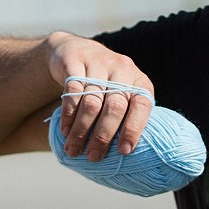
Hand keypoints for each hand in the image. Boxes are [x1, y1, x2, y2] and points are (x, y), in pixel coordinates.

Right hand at [47, 33, 153, 160]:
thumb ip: (126, 117)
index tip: (124, 151)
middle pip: (115, 106)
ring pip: (92, 101)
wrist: (76, 51)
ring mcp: (99, 61)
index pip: (142, 105)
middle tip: (93, 157)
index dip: (134, 129)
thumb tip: (125, 157)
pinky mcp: (75, 60)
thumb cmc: (105, 84)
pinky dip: (69, 115)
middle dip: (103, 136)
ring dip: (81, 130)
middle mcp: (122, 68)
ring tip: (74, 149)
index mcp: (139, 81)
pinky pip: (72, 91)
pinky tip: (65, 131)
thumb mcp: (121, 94)